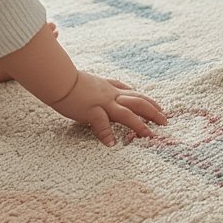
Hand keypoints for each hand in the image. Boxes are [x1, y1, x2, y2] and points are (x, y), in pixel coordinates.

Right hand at [50, 71, 166, 146]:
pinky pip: (101, 123)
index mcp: (108, 87)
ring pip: (126, 113)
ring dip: (139, 124)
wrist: (58, 77)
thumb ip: (99, 86)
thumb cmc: (68, 79)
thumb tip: (101, 89)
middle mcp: (109, 94)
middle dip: (153, 111)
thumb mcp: (90, 80)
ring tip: (149, 135)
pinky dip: (106, 134)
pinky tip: (111, 144)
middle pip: (137, 101)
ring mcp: (101, 102)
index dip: (148, 100)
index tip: (159, 107)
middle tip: (165, 121)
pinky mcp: (90, 110)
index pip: (133, 93)